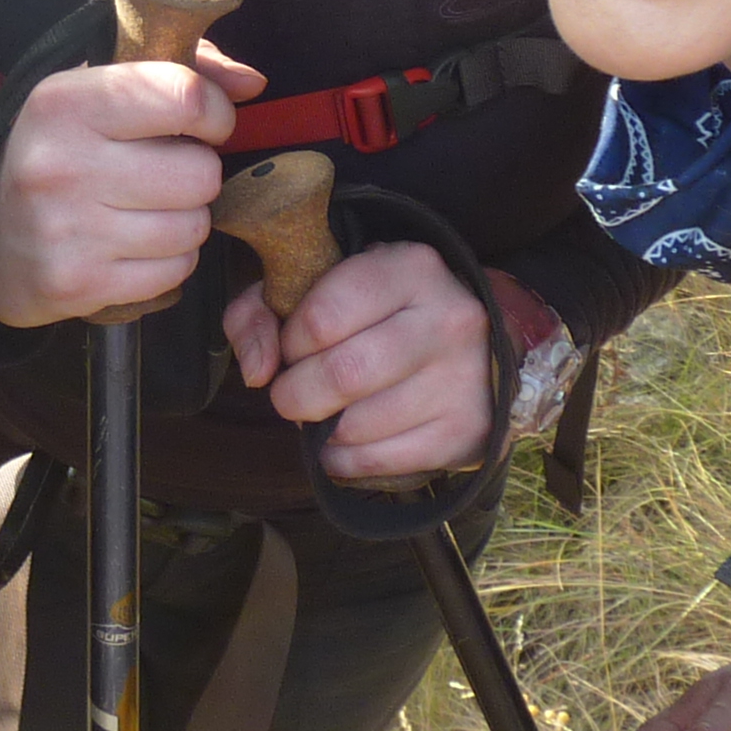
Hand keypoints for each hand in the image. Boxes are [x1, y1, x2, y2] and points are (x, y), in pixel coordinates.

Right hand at [0, 42, 264, 326]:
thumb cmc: (53, 153)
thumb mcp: (94, 93)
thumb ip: (179, 70)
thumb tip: (252, 84)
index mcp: (65, 102)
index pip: (184, 97)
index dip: (213, 113)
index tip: (201, 124)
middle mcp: (62, 164)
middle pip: (200, 172)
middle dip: (196, 174)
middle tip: (164, 175)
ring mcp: (69, 230)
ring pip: (194, 226)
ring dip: (184, 220)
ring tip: (145, 212)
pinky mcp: (79, 284)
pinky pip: (175, 272)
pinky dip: (168, 262)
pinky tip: (133, 247)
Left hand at [220, 243, 491, 480]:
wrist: (473, 345)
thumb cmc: (378, 311)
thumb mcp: (319, 284)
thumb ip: (261, 311)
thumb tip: (256, 372)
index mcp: (411, 268)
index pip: (322, 317)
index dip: (290, 342)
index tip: (293, 347)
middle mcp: (447, 320)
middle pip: (342, 375)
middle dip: (296, 393)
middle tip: (293, 391)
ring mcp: (462, 380)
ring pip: (356, 426)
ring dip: (322, 428)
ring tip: (327, 410)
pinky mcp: (464, 433)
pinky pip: (377, 462)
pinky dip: (343, 458)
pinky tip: (346, 438)